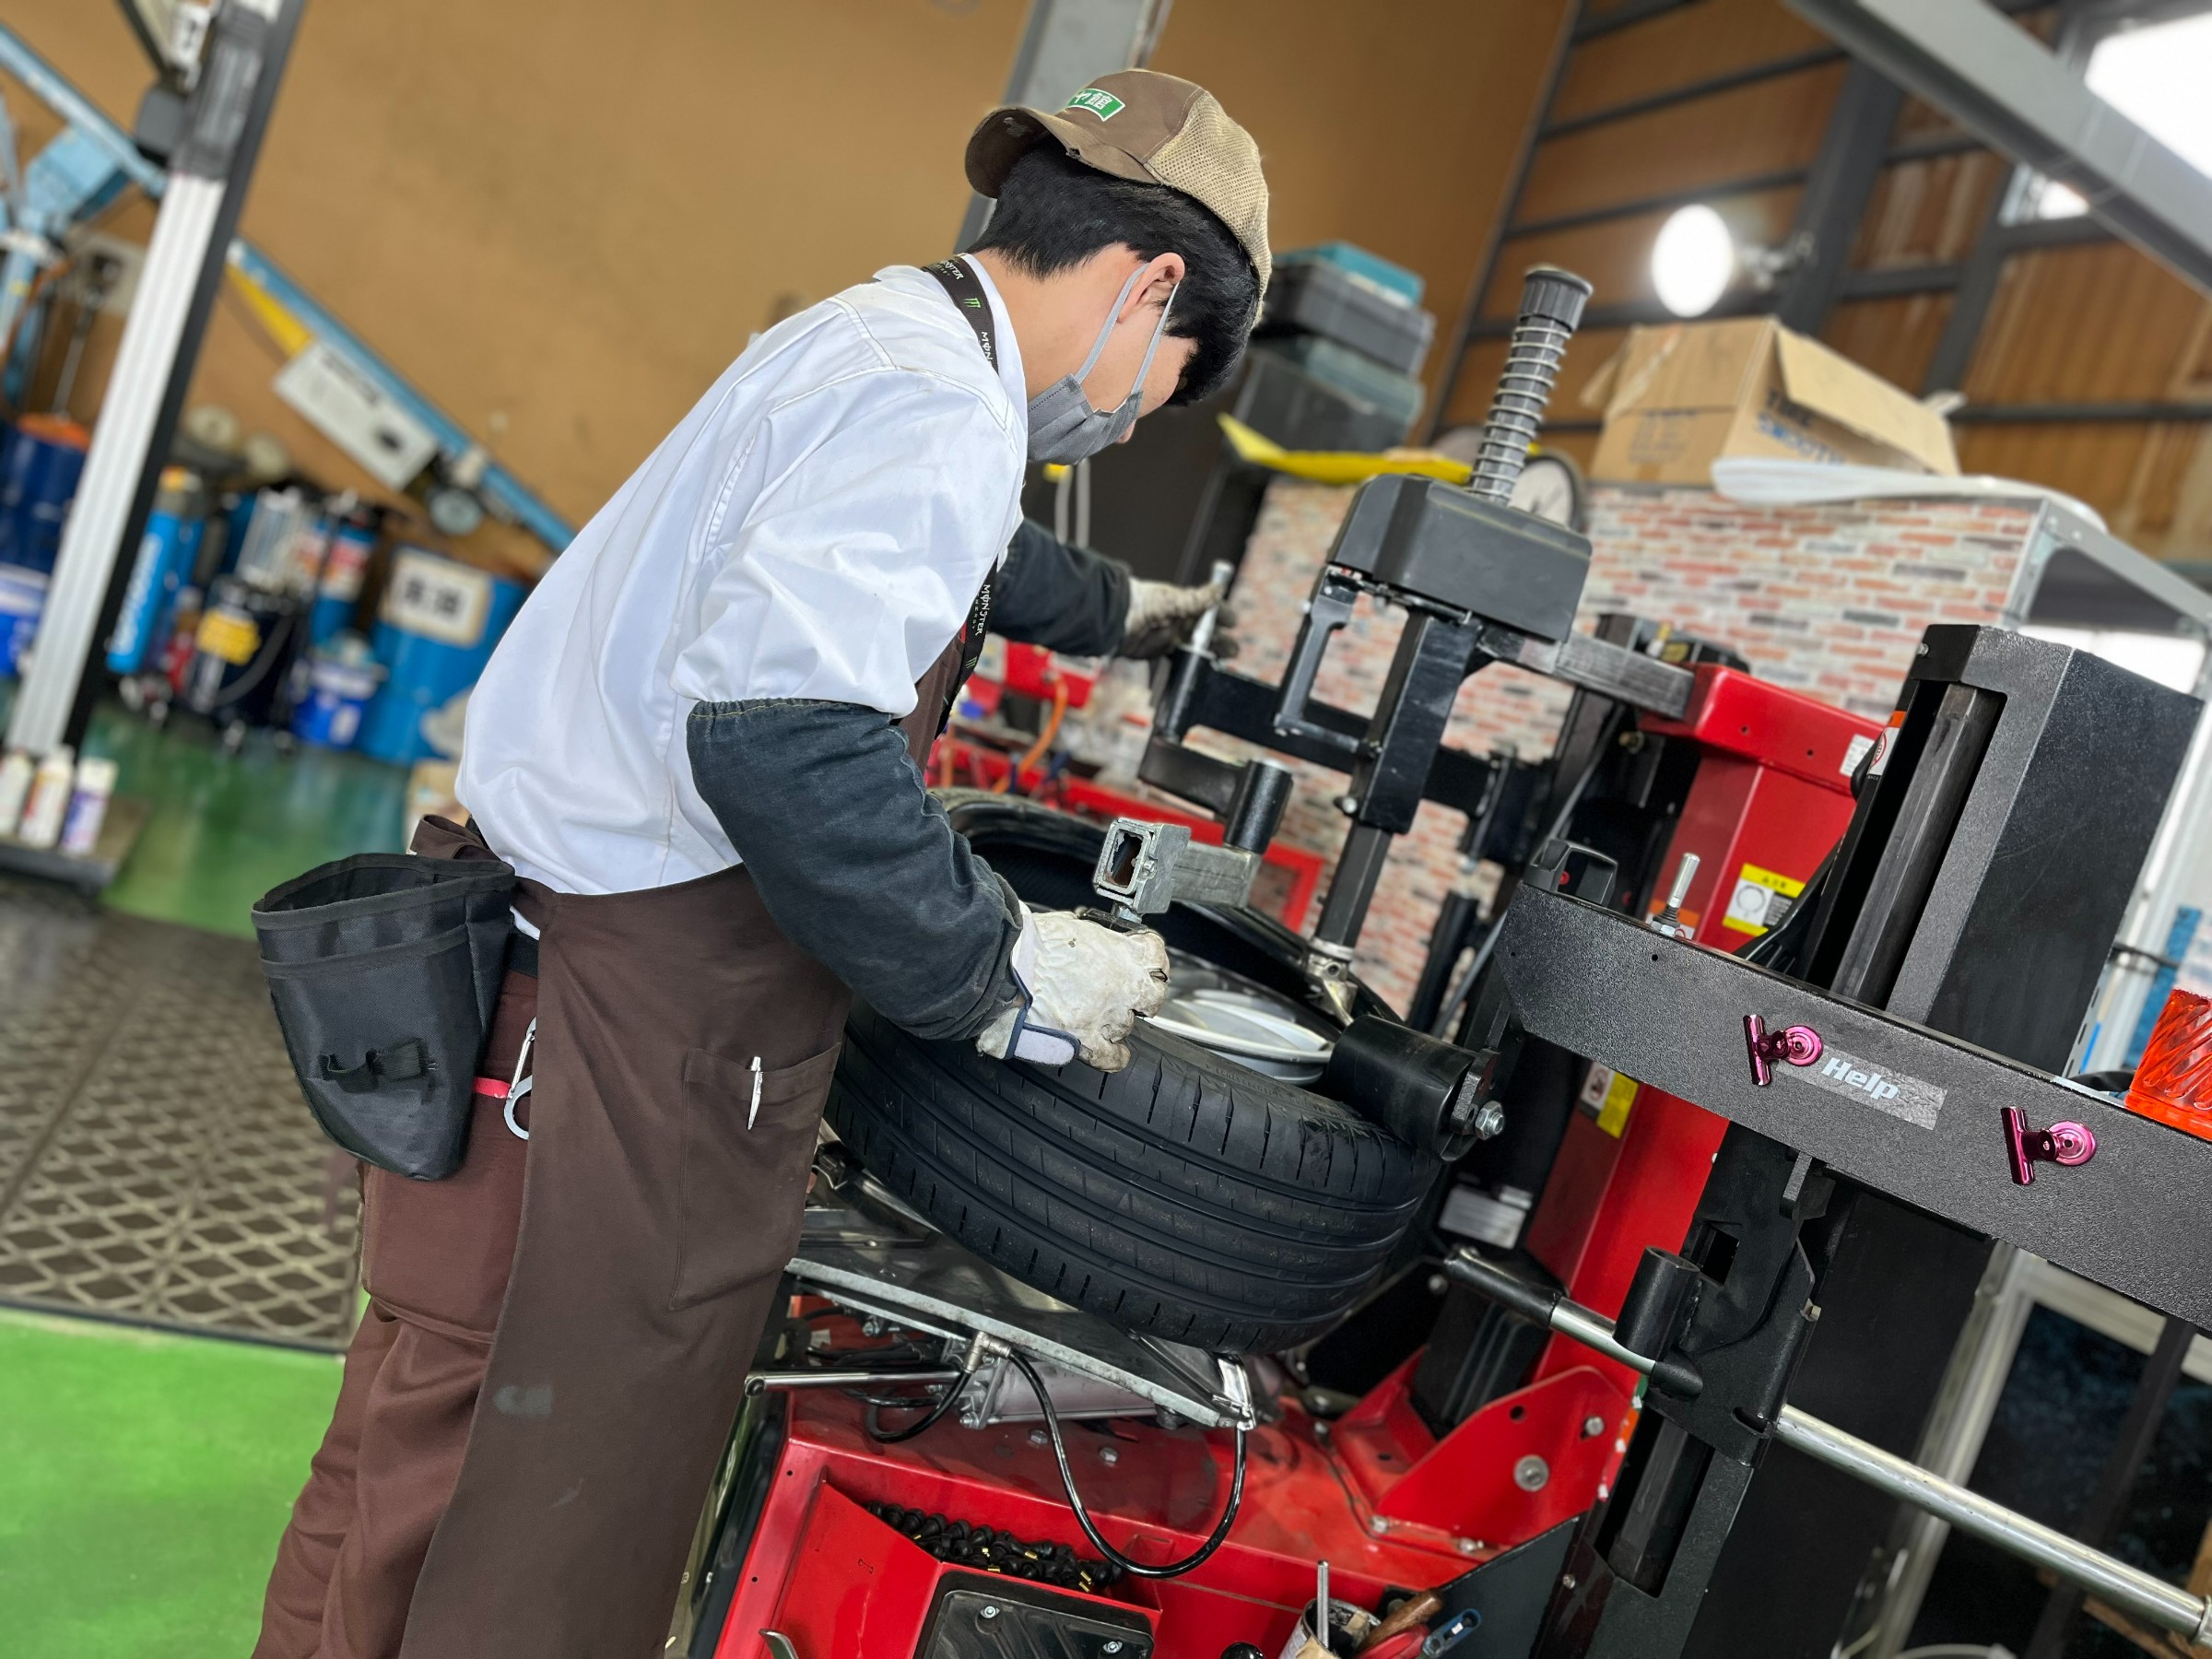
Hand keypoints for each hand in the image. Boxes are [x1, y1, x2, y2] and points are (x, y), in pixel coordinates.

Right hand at [977, 907, 1169, 1071]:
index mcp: (1121, 953)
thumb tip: (1087, 941)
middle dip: (1141, 997)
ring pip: (1126, 1026)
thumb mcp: (1071, 926)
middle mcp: (1122, 986)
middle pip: (1150, 997)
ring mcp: (1106, 1017)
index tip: (1146, 963)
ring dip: (1114, 1022)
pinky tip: (1114, 1055)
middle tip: (1127, 994)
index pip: (1155, 956)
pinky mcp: (1085, 1041)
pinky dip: (1113, 1058)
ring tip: (1095, 1015)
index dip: (1151, 961)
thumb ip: (1091, 938)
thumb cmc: (1029, 942)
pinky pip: (1110, 1058)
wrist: (1003, 966)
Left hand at [1118, 578, 1237, 660]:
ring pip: (1196, 647)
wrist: (1115, 619)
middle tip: (1232, 651)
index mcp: (1185, 604)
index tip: (1233, 622)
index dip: (1222, 616)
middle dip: (1221, 640)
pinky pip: (1179, 659)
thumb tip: (1219, 588)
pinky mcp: (1160, 651)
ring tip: (1222, 660)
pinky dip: (1190, 664)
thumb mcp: (1172, 601)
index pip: (1210, 609)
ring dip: (1209, 654)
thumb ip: (1196, 599)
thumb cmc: (1141, 603)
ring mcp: (1171, 636)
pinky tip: (1200, 670)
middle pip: (1206, 632)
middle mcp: (1180, 620)